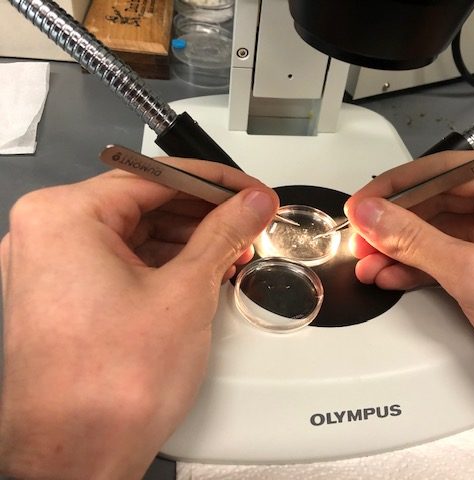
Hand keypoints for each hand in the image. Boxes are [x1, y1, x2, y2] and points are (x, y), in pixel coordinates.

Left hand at [0, 159, 278, 478]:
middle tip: (249, 217)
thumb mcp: (185, 292)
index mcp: (63, 218)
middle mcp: (45, 237)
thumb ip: (223, 233)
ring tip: (233, 246)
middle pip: (143, 203)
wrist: (78, 460)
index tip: (249, 190)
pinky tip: (201, 269)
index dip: (215, 183)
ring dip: (188, 239)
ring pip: (134, 233)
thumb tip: (250, 202)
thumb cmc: (109, 388)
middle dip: (204, 213)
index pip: (155, 177)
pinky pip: (120, 262)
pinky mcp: (64, 298)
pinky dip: (163, 263)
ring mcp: (51, 270)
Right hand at [345, 150, 473, 456]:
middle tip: (361, 238)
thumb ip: (413, 239)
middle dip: (397, 225)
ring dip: (404, 248)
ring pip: (443, 229)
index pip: (446, 171)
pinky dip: (423, 265)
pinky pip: (453, 253)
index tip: (361, 204)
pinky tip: (394, 272)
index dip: (395, 190)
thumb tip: (373, 214)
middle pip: (441, 201)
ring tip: (370, 260)